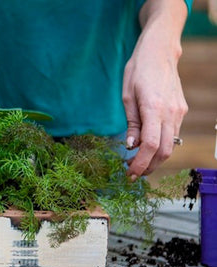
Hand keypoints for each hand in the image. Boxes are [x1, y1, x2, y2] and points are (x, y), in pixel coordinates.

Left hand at [122, 0, 187, 178]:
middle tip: (132, 173)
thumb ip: (132, 123)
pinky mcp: (181, 111)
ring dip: (155, 159)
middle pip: (163, 151)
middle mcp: (171, 112)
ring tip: (137, 164)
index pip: (150, 145)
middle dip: (148, 167)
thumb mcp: (127, 96)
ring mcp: (179, 112)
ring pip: (170, 146)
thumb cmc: (138, 71)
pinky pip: (172, 136)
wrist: (160, 52)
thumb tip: (131, 146)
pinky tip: (147, 149)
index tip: (129, 173)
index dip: (140, 163)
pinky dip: (160, 147)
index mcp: (154, 108)